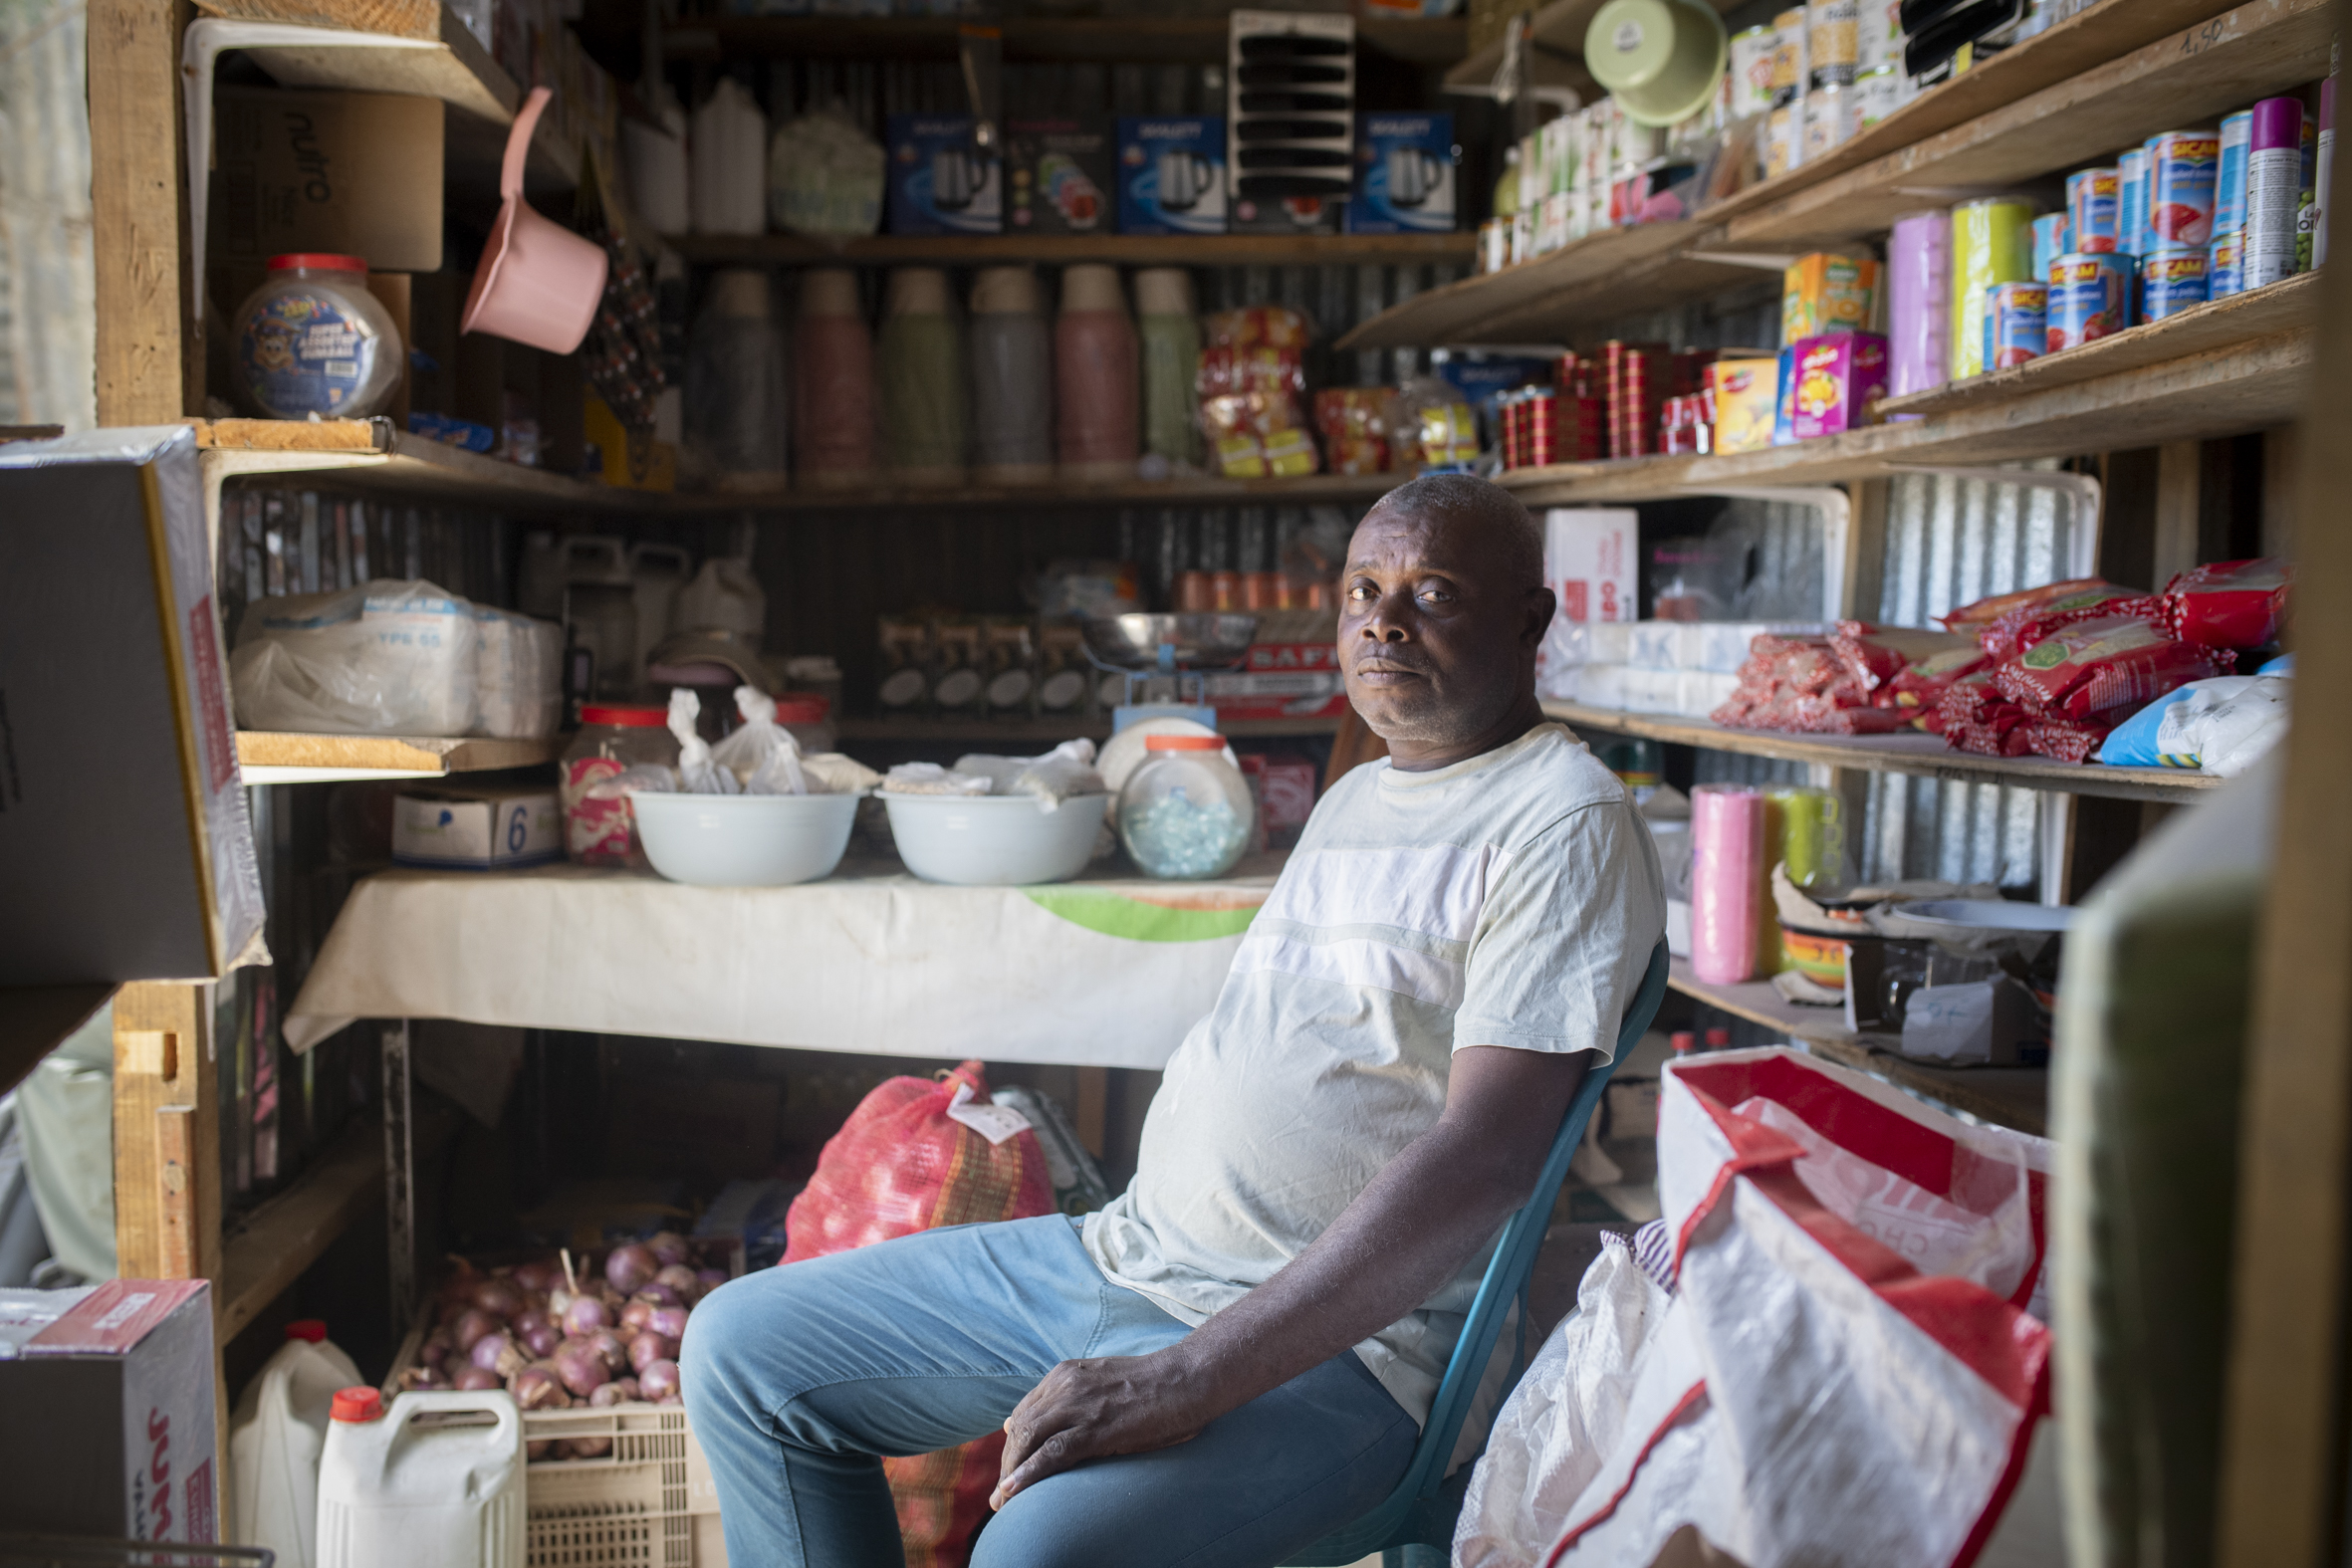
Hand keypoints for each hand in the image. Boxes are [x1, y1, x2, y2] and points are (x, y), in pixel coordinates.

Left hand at [990, 1351, 1213, 1510]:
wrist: (1187, 1378)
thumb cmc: (1151, 1385)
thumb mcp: (1102, 1382)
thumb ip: (1071, 1397)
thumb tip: (1037, 1419)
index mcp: (1066, 1374)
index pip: (1024, 1411)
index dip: (1012, 1443)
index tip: (1010, 1467)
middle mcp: (1066, 1386)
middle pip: (1020, 1427)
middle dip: (1007, 1462)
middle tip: (1001, 1494)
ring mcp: (1080, 1405)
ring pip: (1028, 1439)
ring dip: (1011, 1473)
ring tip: (1004, 1502)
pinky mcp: (1097, 1428)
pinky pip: (1052, 1453)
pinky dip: (1028, 1474)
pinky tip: (1014, 1492)